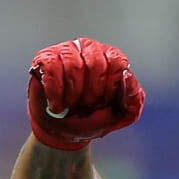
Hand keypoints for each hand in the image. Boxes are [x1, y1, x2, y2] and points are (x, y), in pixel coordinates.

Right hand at [28, 38, 144, 150]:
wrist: (64, 130)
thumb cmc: (93, 117)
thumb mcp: (121, 114)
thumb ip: (133, 97)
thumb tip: (126, 75)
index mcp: (111, 57)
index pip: (117, 63)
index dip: (110, 87)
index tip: (103, 102)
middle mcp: (89, 48)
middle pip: (95, 64)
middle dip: (91, 93)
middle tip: (86, 105)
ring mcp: (66, 50)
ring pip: (73, 66)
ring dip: (73, 94)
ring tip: (70, 104)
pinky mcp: (45, 58)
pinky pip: (52, 69)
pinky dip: (55, 92)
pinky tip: (57, 104)